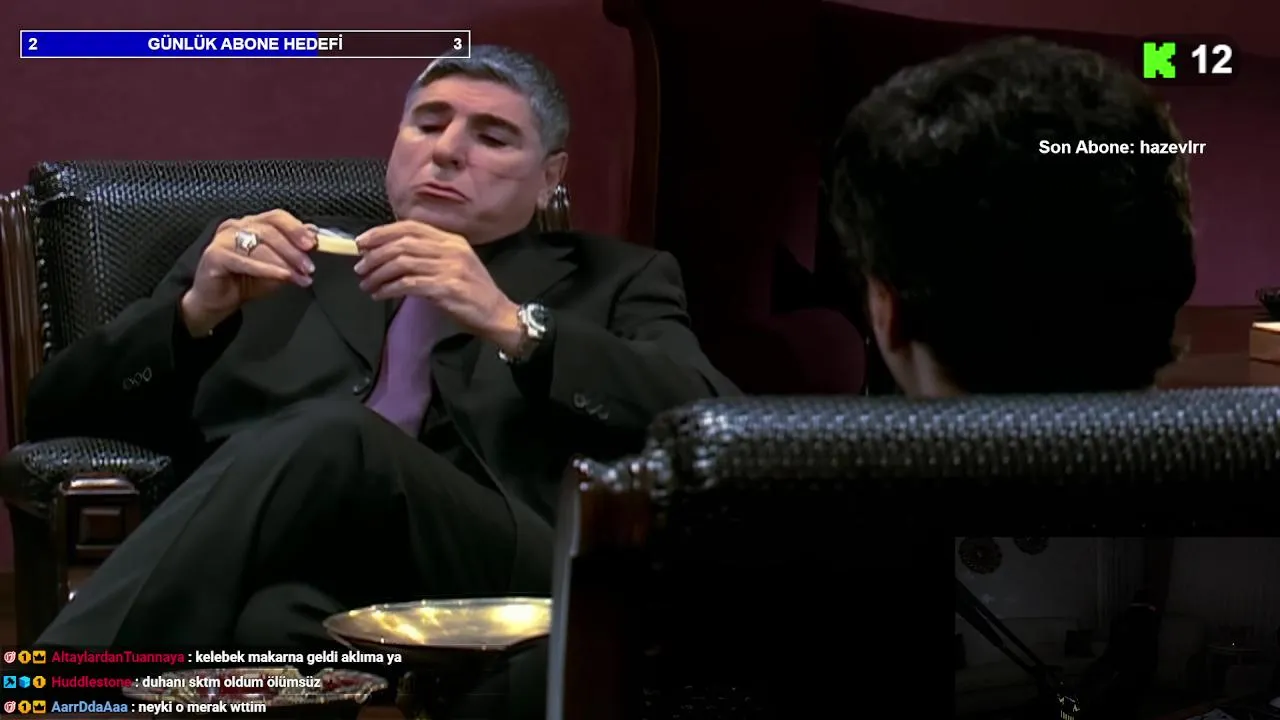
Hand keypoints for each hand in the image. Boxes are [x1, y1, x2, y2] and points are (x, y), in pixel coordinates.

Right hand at [181, 210, 316, 335]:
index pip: (276, 217)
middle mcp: (236, 226)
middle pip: (270, 230)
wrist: (216, 302)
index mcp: (251, 224)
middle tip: (309, 266)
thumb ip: (292, 252)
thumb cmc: (244, 282)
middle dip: (293, 250)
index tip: (313, 243)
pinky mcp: (214, 255)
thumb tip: (314, 237)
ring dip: (284, 262)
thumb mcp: (276, 267)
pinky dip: (267, 269)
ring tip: (299, 276)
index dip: (296, 228)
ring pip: (259, 245)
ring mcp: (223, 239)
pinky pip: (245, 261)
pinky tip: (283, 276)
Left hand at [353, 221, 520, 349]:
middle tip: (360, 268)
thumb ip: (429, 255)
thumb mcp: (454, 265)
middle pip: (403, 243)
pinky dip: (388, 289)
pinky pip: (408, 284)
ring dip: (378, 274)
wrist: (496, 314)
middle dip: (375, 255)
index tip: (362, 243)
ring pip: (402, 263)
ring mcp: (449, 268)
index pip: (410, 227)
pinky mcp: (446, 288)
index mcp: (452, 240)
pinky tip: (379, 295)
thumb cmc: (472, 292)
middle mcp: (451, 249)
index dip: (382, 232)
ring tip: (366, 284)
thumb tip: (390, 254)